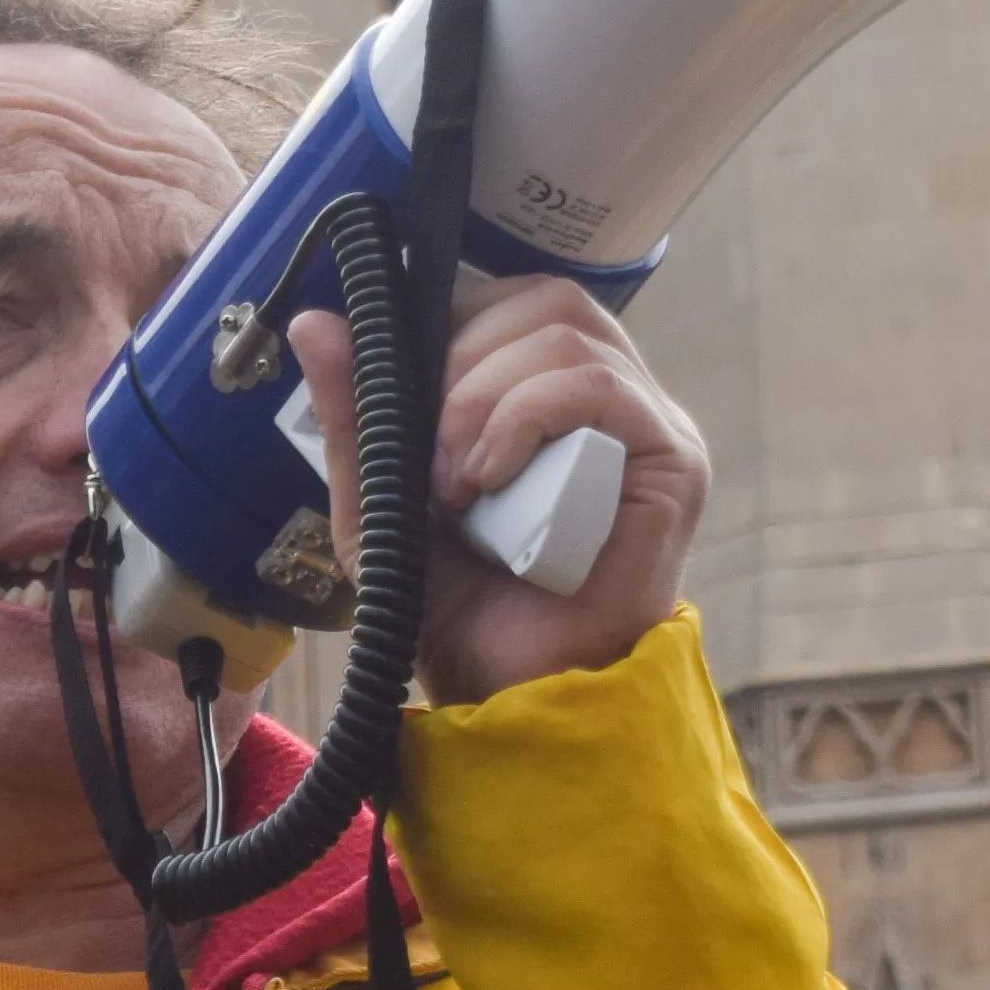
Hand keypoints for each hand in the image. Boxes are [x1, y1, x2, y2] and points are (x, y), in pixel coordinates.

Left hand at [287, 272, 706, 706]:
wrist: (505, 690)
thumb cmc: (456, 606)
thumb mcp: (381, 500)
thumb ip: (355, 413)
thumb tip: (318, 321)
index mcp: (550, 392)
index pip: (514, 300)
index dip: (454, 322)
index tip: (405, 394)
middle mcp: (609, 397)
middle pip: (545, 299)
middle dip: (461, 357)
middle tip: (427, 448)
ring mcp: (647, 424)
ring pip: (566, 335)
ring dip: (484, 398)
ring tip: (454, 483)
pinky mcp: (672, 460)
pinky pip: (598, 387)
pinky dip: (524, 418)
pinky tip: (486, 479)